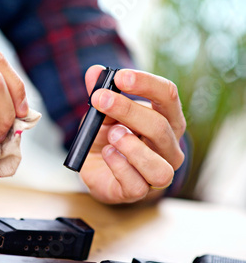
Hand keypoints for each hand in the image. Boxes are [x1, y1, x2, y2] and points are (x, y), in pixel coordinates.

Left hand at [80, 65, 185, 203]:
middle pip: (159, 126)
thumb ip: (100, 92)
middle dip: (127, 110)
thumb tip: (94, 71)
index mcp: (166, 119)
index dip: (145, 84)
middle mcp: (169, 146)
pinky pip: (137, 185)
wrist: (99, 169)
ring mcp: (158, 172)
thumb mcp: (102, 111)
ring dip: (131, 146)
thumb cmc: (109, 137)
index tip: (119, 77)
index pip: (167, 96)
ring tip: (111, 135)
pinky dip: (119, 166)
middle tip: (99, 99)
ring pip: (159, 165)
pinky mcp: (139, 191)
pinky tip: (107, 154)